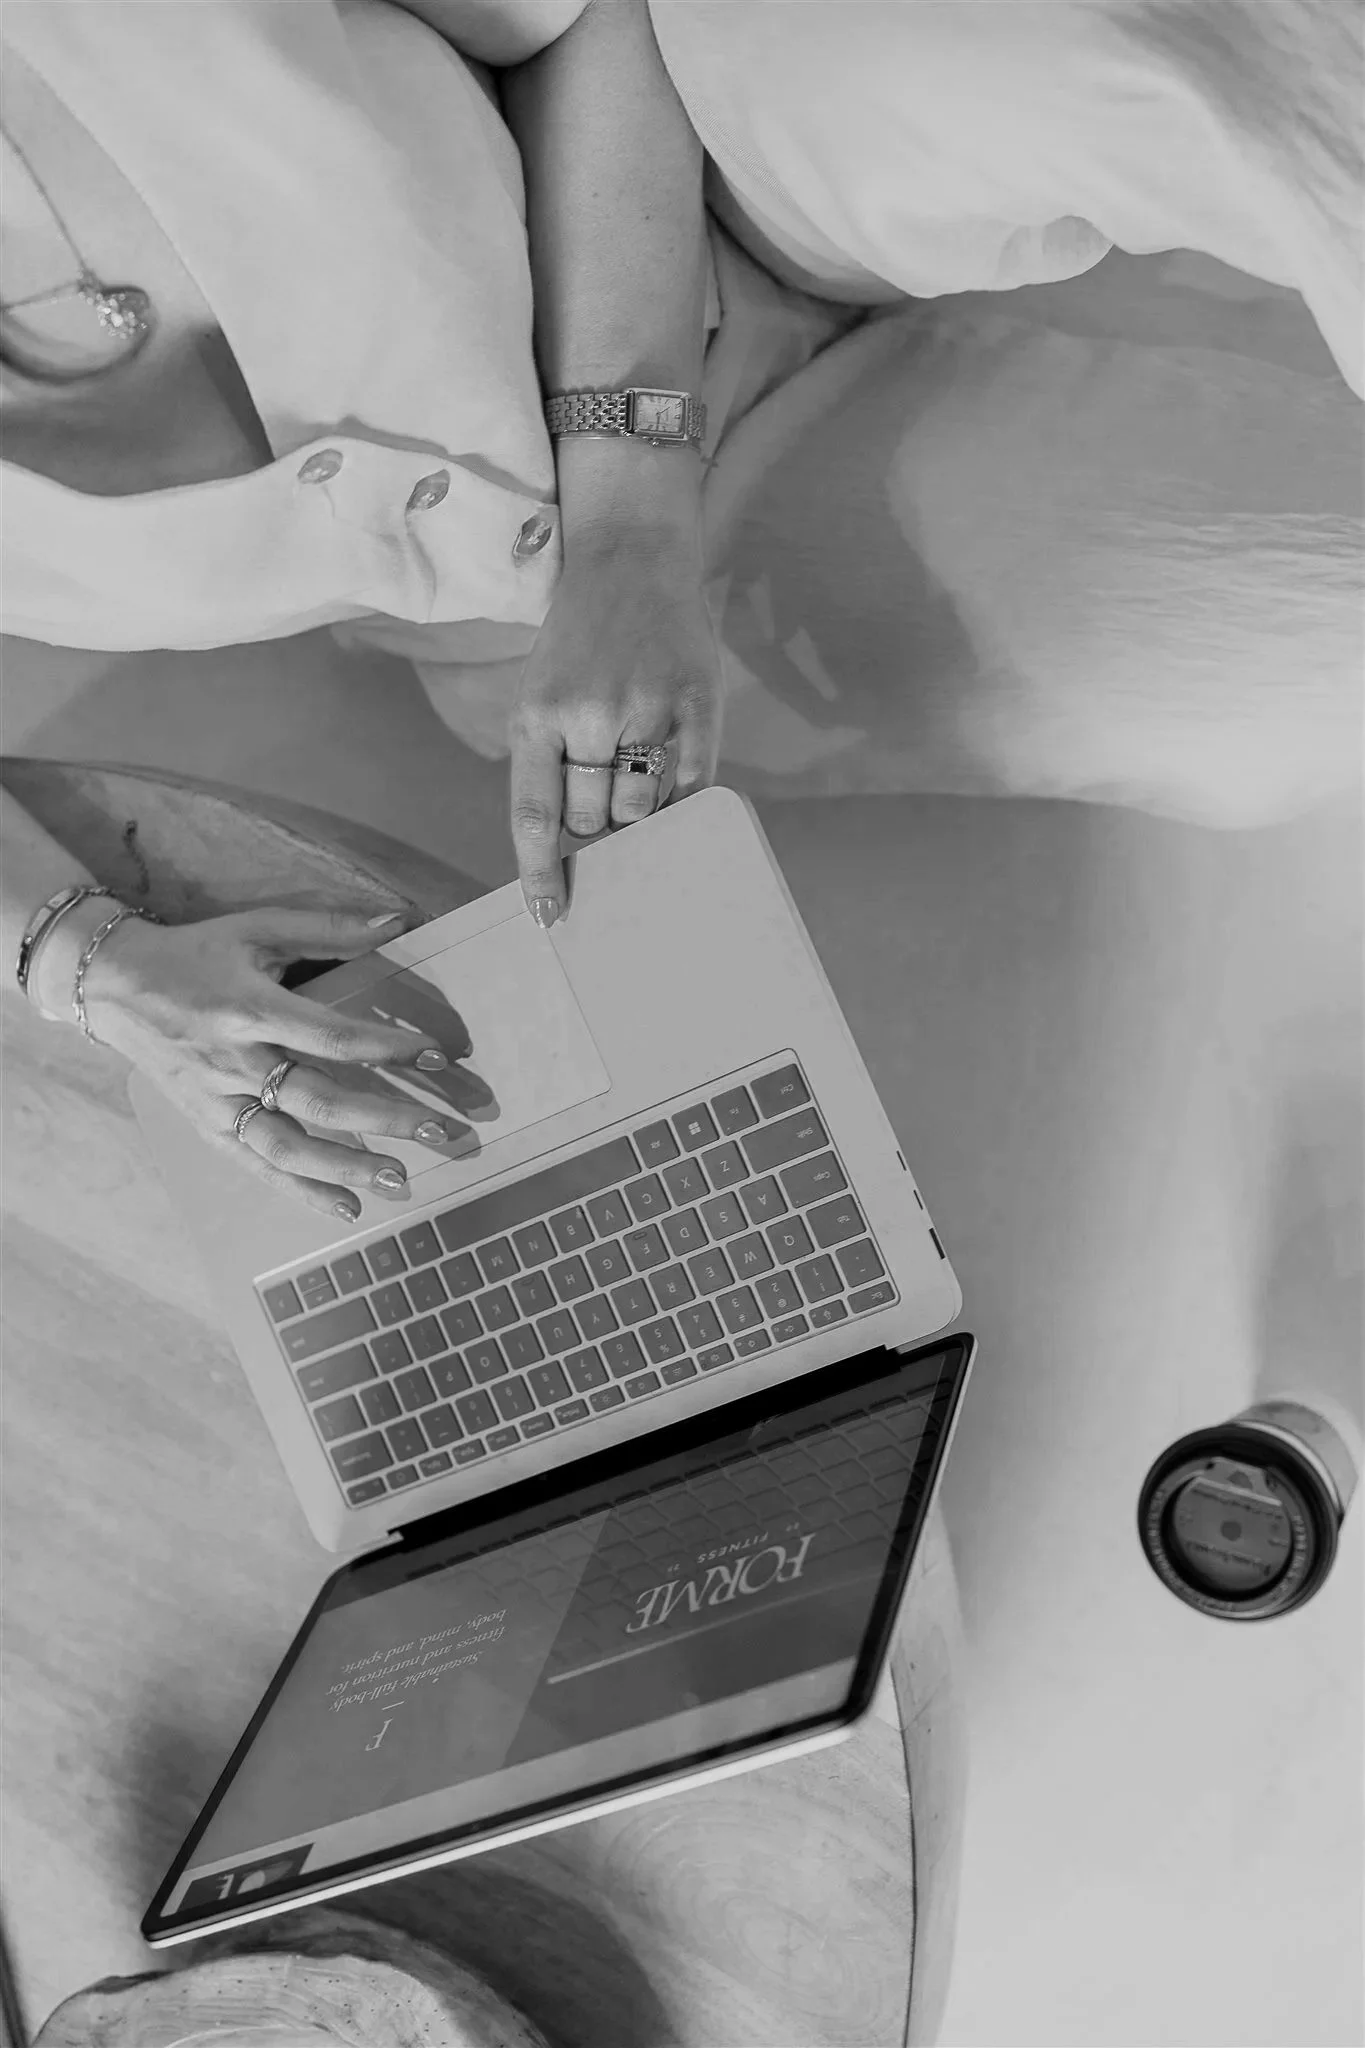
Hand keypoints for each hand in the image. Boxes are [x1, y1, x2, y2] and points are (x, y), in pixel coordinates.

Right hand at [68, 907, 474, 1219]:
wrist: (111, 985)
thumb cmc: (195, 953)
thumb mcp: (256, 927)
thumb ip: (327, 928)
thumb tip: (398, 921)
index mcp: (250, 1008)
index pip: (329, 1037)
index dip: (384, 1050)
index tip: (433, 1058)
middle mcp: (235, 1061)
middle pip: (318, 1100)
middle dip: (383, 1119)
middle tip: (438, 1132)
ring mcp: (218, 1101)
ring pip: (288, 1145)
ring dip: (347, 1166)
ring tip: (401, 1179)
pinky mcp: (207, 1125)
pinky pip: (258, 1165)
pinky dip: (302, 1191)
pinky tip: (347, 1206)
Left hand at [508, 526, 721, 925]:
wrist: (631, 558)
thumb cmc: (580, 641)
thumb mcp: (540, 694)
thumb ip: (548, 766)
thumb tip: (571, 848)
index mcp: (536, 715)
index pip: (534, 817)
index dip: (542, 876)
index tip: (549, 919)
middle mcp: (587, 714)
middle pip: (592, 820)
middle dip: (595, 817)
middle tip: (604, 773)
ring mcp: (644, 707)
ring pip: (640, 808)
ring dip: (638, 802)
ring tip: (637, 752)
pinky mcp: (696, 702)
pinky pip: (689, 783)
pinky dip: (680, 790)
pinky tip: (673, 760)